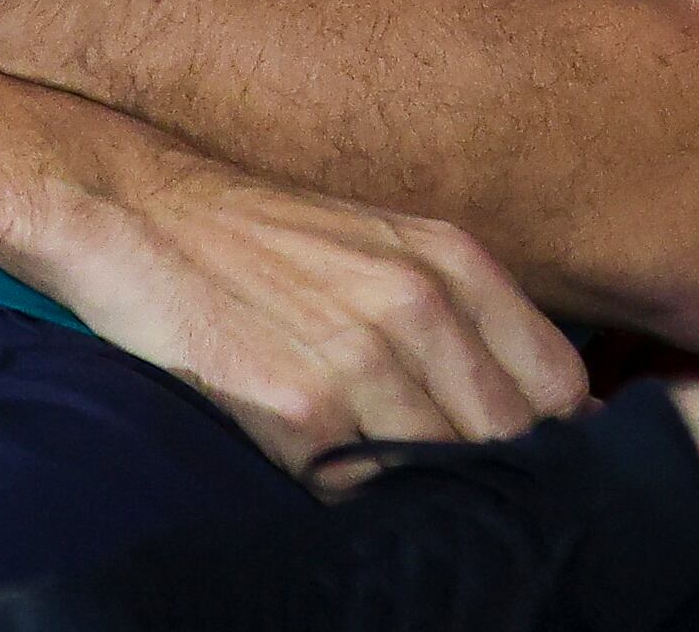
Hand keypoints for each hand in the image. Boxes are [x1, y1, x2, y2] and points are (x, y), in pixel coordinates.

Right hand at [33, 147, 590, 473]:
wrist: (138, 211)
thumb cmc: (265, 238)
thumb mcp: (387, 247)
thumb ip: (459, 316)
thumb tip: (533, 404)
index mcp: (455, 261)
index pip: (559, 383)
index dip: (549, 432)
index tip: (523, 454)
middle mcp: (421, 304)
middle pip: (510, 436)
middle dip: (488, 467)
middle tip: (446, 476)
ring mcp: (362, 356)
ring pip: (440, 466)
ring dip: (414, 483)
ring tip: (371, 461)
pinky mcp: (298, 407)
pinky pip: (357, 486)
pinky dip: (345, 488)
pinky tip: (312, 456)